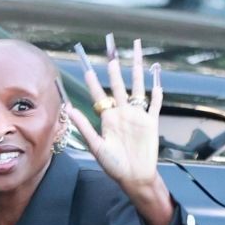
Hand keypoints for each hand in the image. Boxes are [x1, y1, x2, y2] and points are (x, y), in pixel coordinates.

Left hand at [67, 36, 173, 224]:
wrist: (135, 177)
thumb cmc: (114, 166)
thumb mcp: (96, 147)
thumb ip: (84, 127)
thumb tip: (68, 109)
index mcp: (107, 119)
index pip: (98, 95)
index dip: (92, 81)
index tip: (86, 66)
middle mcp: (122, 113)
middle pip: (118, 83)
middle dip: (114, 65)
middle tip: (111, 46)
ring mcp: (137, 116)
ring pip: (137, 86)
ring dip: (137, 68)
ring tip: (136, 49)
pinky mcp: (151, 122)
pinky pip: (155, 102)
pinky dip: (156, 88)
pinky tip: (156, 73)